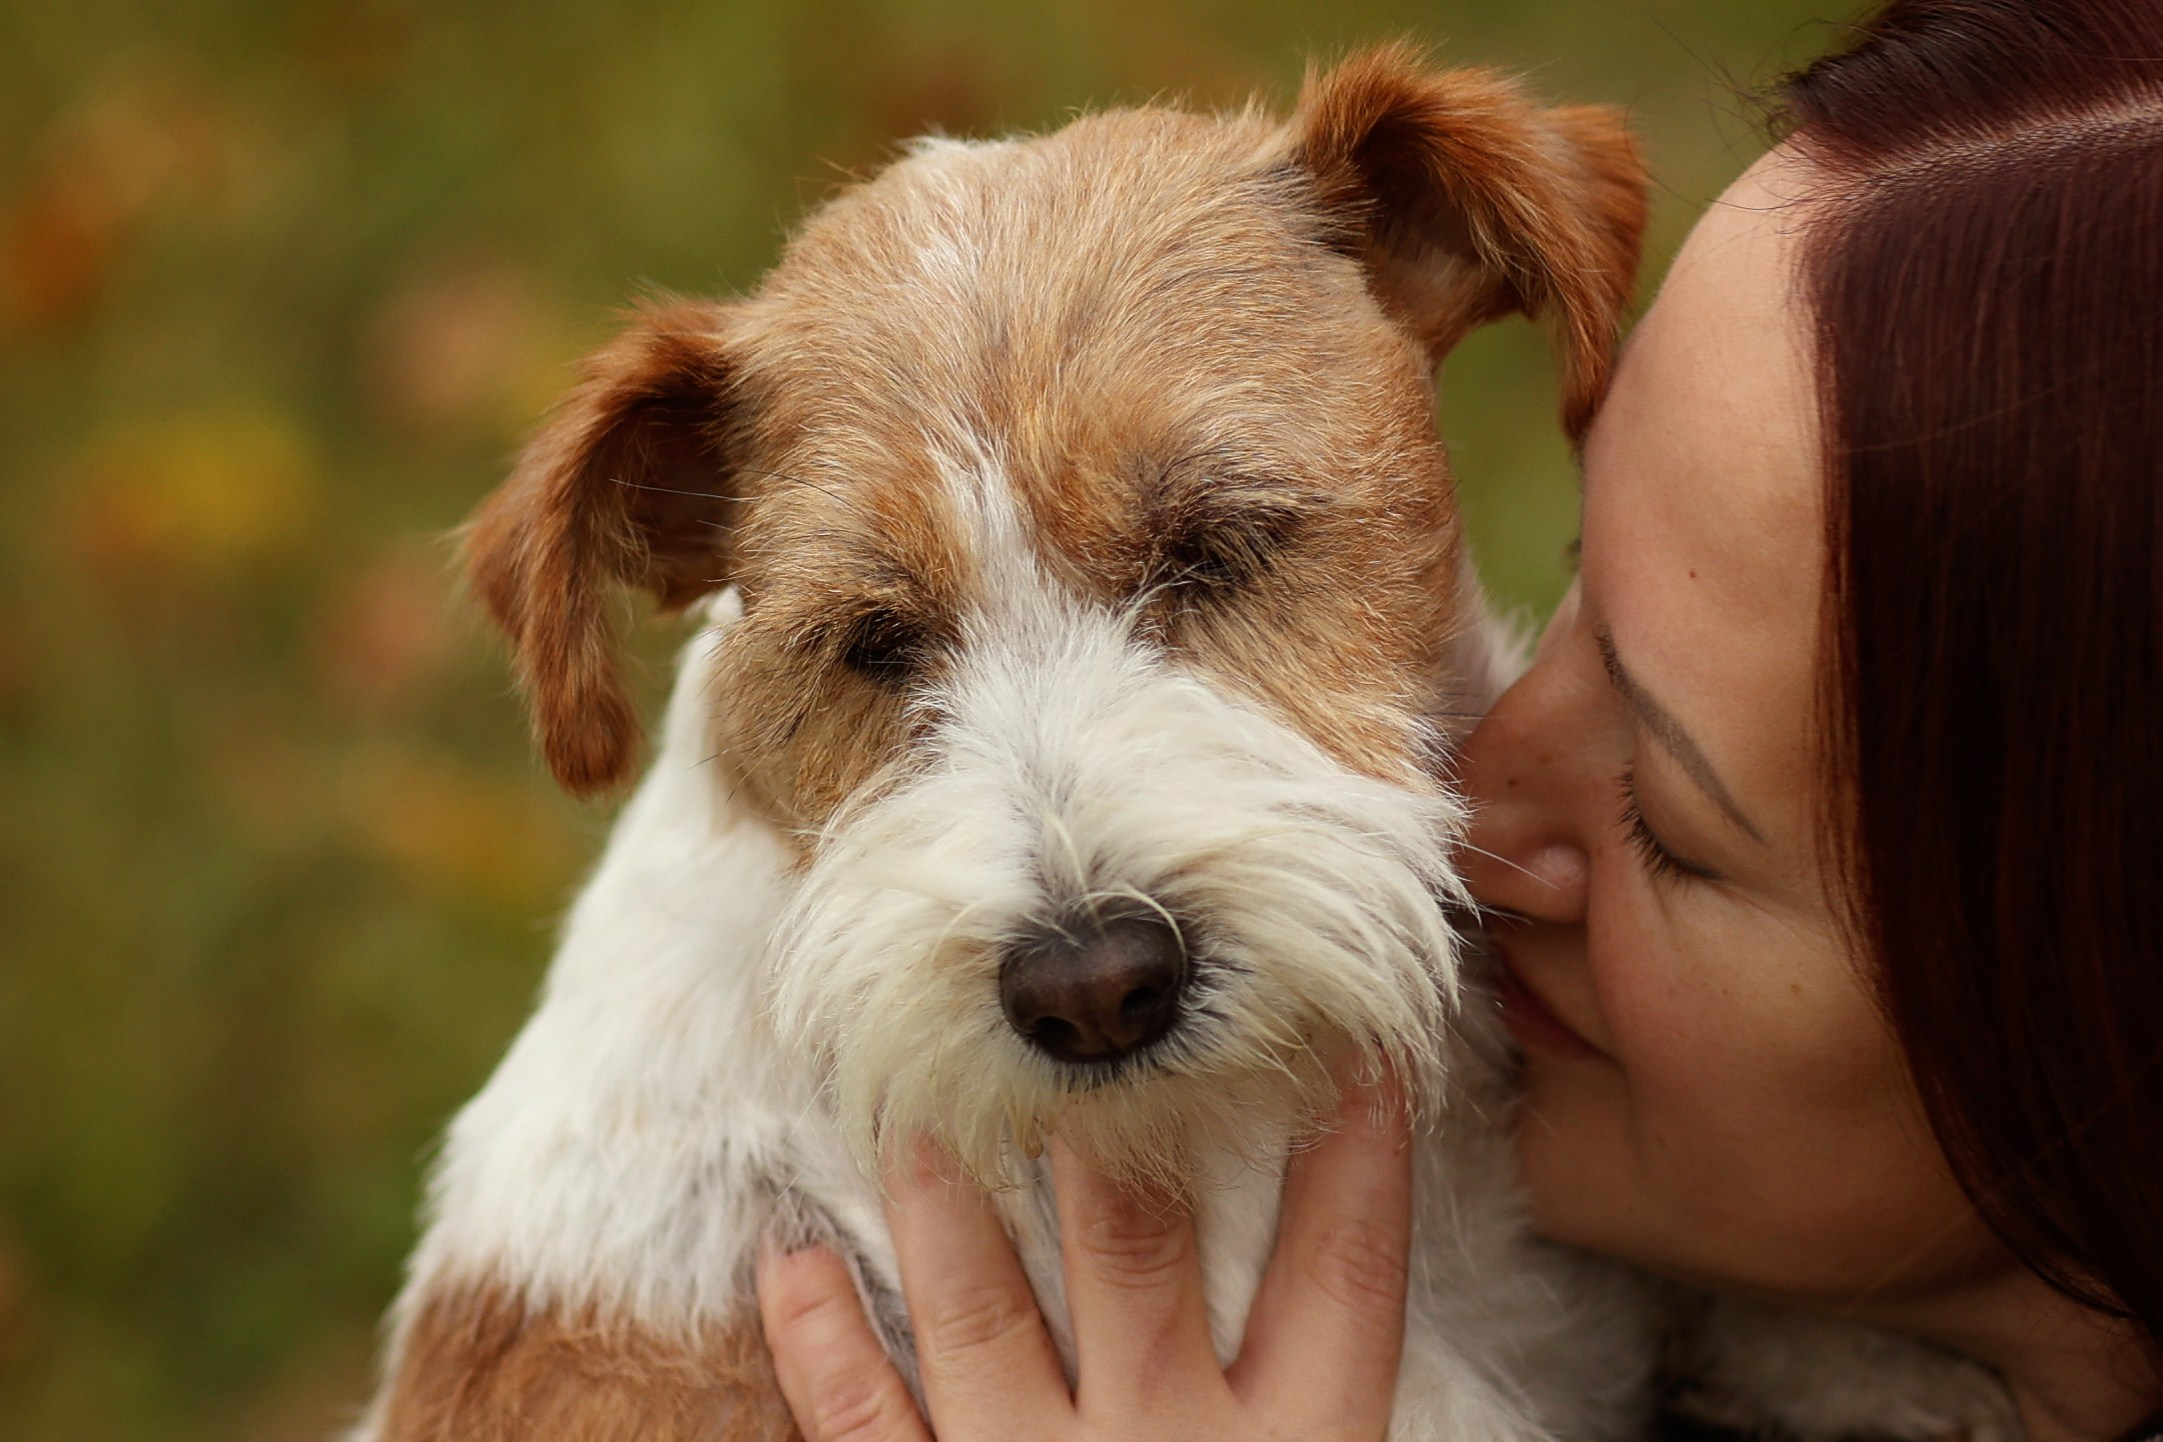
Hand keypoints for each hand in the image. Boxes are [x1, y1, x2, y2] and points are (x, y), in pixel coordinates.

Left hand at [756, 1076, 1412, 1441]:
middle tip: (1079, 1019)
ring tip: (916, 1091)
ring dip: (948, 1198)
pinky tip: (787, 1264)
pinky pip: (867, 1429)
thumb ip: (1325, 1412)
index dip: (1354, 1158)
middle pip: (1140, 1252)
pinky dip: (823, 1344)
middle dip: (1111, 1124)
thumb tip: (1356, 1342)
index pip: (1343, 1277)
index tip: (1352, 1051)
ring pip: (985, 1312)